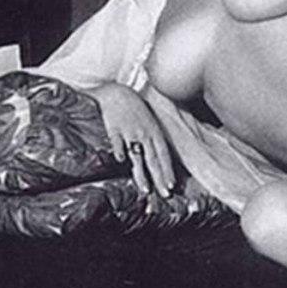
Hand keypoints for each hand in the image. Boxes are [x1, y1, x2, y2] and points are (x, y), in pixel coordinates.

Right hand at [89, 82, 174, 197]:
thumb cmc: (133, 109)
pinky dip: (120, 151)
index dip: (168, 170)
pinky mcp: (114, 129)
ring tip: (146, 189)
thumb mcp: (148, 123)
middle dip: (161, 178)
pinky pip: (118, 142)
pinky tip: (121, 161)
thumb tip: (155, 159)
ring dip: (142, 173)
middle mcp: (145, 134)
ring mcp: (130, 132)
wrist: (116, 93)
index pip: (164, 155)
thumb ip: (151, 140)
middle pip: (154, 160)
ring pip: (138, 155)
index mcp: (155, 132)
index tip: (172, 186)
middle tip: (166, 194)